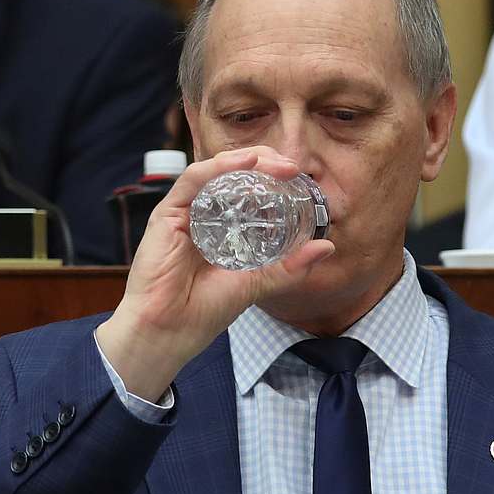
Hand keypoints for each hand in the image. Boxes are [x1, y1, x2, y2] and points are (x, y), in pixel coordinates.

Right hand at [96, 147, 334, 401]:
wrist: (170, 331)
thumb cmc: (206, 310)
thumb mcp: (257, 283)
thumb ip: (289, 266)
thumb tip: (326, 247)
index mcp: (225, 227)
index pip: (250, 191)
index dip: (274, 179)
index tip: (300, 179)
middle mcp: (205, 215)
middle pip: (234, 175)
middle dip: (265, 164)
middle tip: (292, 168)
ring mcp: (186, 213)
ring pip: (216, 172)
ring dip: (247, 162)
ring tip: (275, 164)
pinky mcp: (167, 214)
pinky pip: (193, 181)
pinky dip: (217, 168)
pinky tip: (242, 163)